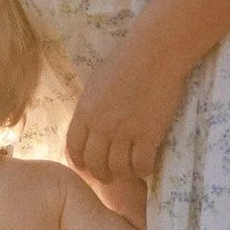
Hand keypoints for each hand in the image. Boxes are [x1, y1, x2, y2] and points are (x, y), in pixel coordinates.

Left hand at [66, 36, 185, 182]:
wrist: (155, 53)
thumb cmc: (126, 62)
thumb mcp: (96, 84)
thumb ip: (90, 108)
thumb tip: (88, 125)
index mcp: (85, 112)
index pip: (74, 149)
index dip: (80, 163)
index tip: (88, 166)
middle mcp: (101, 126)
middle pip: (95, 164)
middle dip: (102, 175)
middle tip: (111, 176)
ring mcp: (124, 132)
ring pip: (119, 169)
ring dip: (125, 174)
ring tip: (131, 171)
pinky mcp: (148, 135)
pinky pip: (141, 165)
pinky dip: (143, 170)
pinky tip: (147, 164)